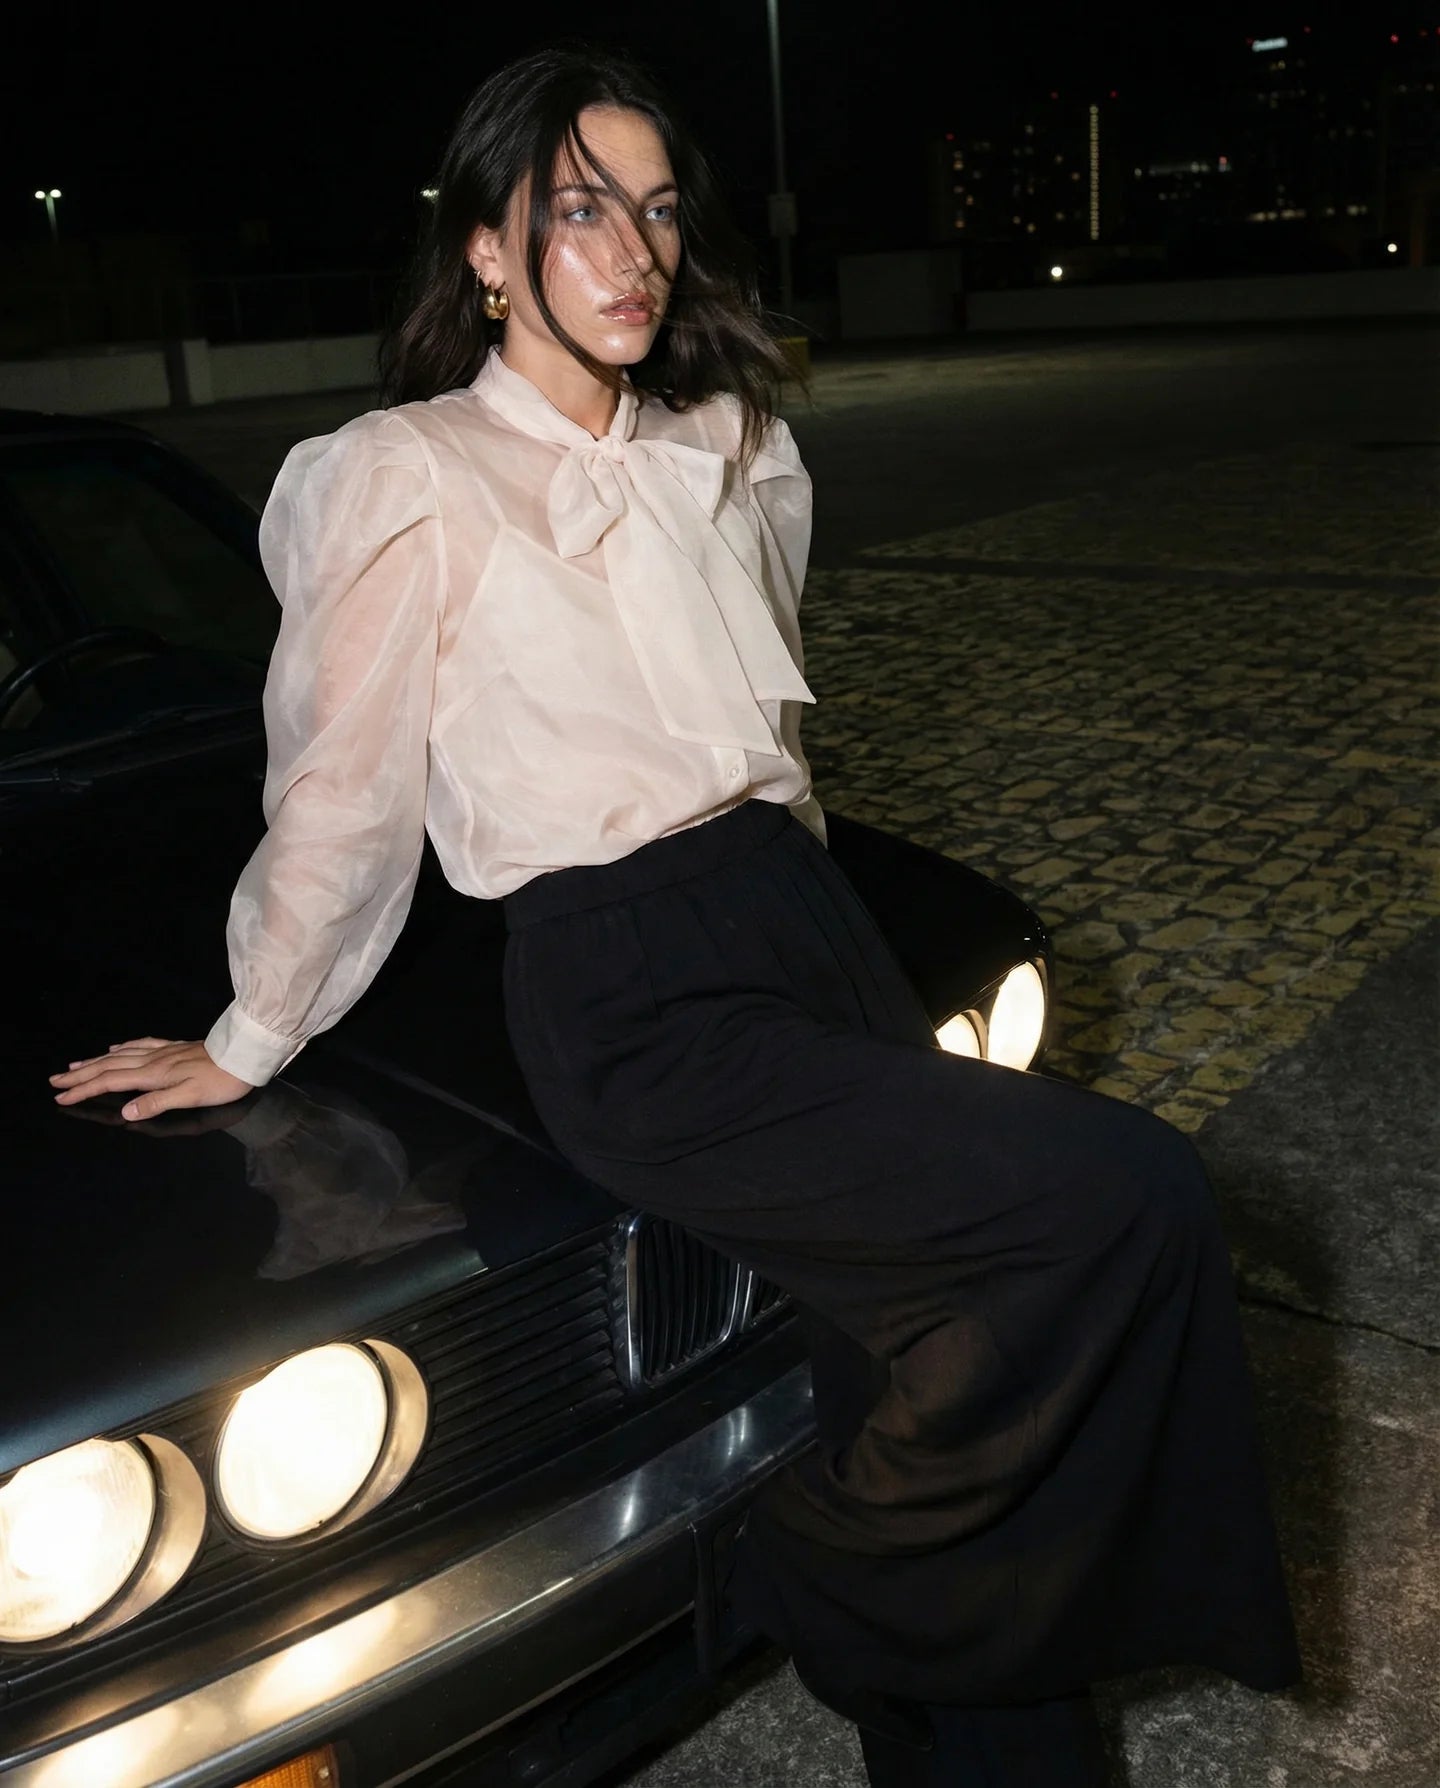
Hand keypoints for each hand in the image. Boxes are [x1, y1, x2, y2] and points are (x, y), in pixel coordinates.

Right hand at [50, 1037, 254, 1120]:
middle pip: (108, 1067)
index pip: (110, 1083)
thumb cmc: (220, 1081)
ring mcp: (163, 1051)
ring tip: (75, 1066)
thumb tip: (125, 1113)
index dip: (84, 1091)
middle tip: (55, 1081)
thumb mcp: (189, 1097)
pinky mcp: (175, 1046)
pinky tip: (116, 1047)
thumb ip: (156, 1103)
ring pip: (120, 1055)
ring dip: (95, 1061)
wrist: (244, 1056)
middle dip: (80, 1075)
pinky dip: (123, 1047)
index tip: (61, 1098)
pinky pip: (142, 1044)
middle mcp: (153, 1060)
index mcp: (153, 1075)